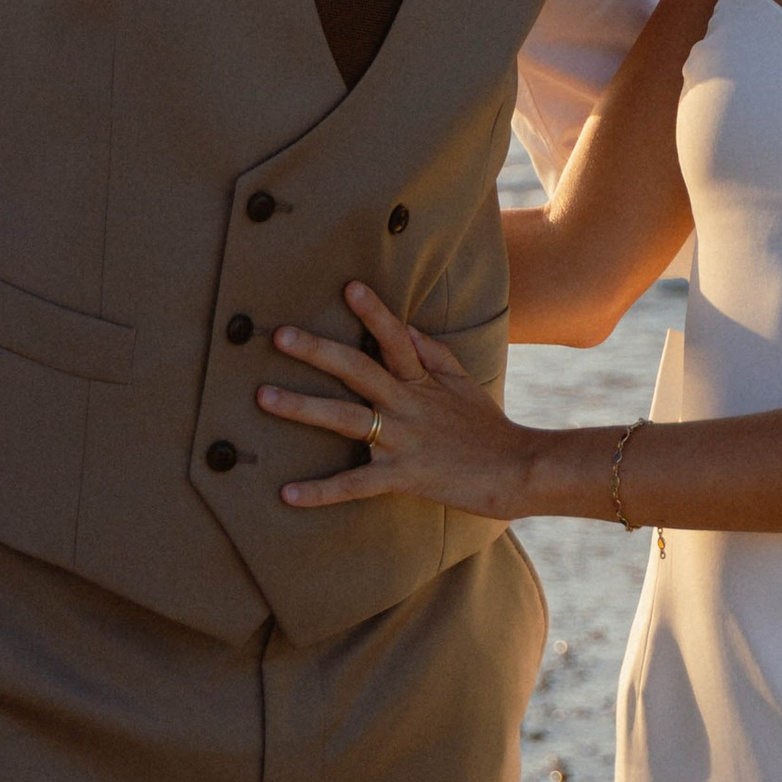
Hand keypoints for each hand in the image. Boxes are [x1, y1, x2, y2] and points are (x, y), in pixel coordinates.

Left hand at [261, 284, 540, 517]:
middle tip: (278, 336)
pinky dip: (320, 490)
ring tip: (263, 398)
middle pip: (357, 370)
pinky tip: (287, 493)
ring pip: (345, 419)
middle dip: (317, 351)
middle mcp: (408, 403)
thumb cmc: (488, 427)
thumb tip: (405, 326)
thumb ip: (433, 352)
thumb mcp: (463, 381)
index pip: (394, 338)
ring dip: (302, 408)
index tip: (348, 287)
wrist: (517, 470)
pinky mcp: (401, 477)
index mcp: (423, 380)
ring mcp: (403, 440)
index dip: (373, 312)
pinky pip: (354, 484)